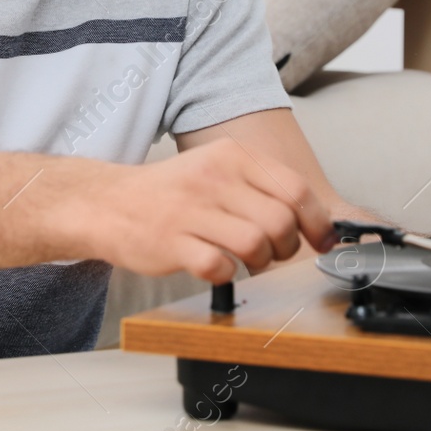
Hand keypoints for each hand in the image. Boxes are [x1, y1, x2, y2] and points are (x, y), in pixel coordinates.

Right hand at [51, 138, 334, 282]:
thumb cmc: (172, 194)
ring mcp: (190, 209)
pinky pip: (219, 266)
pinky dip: (227, 274)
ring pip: (255, 243)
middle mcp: (213, 177)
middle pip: (280, 220)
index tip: (322, 242)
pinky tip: (218, 267)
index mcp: (232, 156)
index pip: (295, 189)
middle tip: (274, 254)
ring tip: (247, 261)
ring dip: (260, 262)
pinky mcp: (171, 242)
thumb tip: (314, 218)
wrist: (109, 204)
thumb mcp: (217, 170)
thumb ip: (260, 186)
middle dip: (286, 247)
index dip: (317, 222)